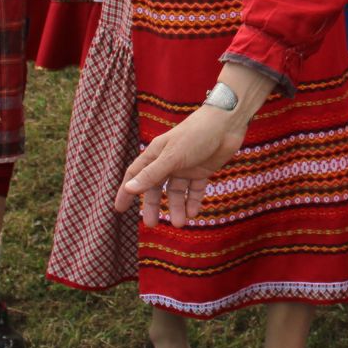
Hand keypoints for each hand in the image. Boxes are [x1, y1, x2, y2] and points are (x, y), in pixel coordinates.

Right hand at [114, 104, 247, 227]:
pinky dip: (193, 201)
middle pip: (156, 188)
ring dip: (177, 207)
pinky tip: (193, 213)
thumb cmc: (196, 134)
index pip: (136, 174)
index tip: (119, 209)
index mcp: (156, 154)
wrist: (228, 123)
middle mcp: (169, 161)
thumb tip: (129, 188)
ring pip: (177, 192)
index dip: (126, 191)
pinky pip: (194, 190)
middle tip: (151, 224)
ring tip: (180, 224)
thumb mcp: (172, 157)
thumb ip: (152, 174)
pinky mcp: (202, 170)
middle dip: (154, 206)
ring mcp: (186, 166)